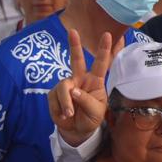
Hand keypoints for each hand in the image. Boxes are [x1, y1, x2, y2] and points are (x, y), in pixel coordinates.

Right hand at [48, 30, 118, 146]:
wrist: (77, 130)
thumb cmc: (91, 118)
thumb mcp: (96, 111)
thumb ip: (86, 100)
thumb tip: (73, 91)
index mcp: (95, 81)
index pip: (101, 64)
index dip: (104, 50)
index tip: (107, 35)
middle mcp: (81, 80)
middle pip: (76, 60)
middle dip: (74, 45)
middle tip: (72, 31)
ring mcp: (67, 86)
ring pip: (63, 86)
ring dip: (66, 102)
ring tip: (70, 114)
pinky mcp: (54, 94)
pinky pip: (54, 98)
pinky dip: (59, 109)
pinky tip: (64, 115)